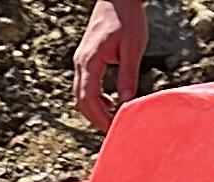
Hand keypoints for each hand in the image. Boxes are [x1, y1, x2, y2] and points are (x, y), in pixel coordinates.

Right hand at [76, 0, 149, 129]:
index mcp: (90, 60)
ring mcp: (81, 61)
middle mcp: (81, 62)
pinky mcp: (86, 60)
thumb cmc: (127, 18)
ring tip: (113, 120)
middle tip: (113, 131)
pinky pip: (85, 86)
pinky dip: (96, 99)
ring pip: (80, 94)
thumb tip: (126, 103)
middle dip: (95, 118)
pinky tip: (111, 103)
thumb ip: (128, 75)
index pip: (88, 97)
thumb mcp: (133, 47)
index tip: (113, 129)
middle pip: (80, 100)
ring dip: (94, 109)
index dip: (100, 117)